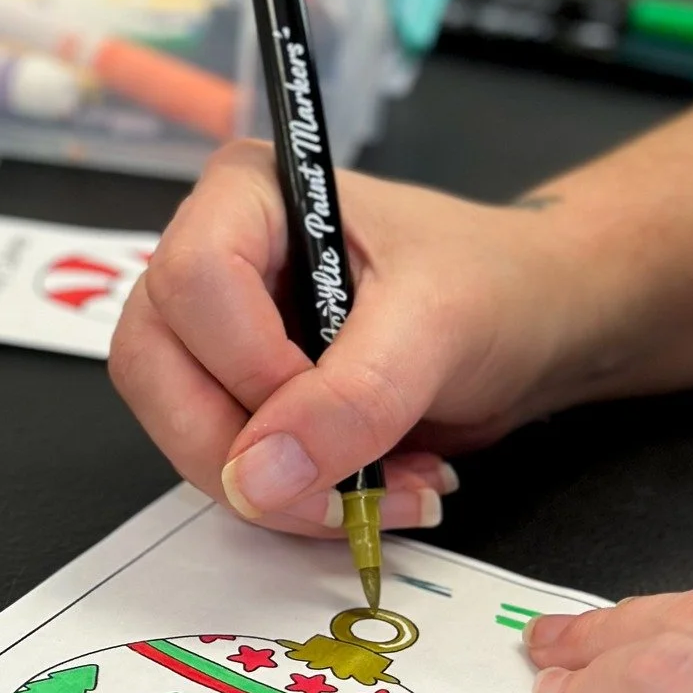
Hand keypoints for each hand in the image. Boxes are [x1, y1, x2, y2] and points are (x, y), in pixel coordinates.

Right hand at [109, 141, 592, 536]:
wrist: (536, 323)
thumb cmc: (495, 283)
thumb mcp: (437, 328)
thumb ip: (354, 396)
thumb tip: (258, 478)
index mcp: (247, 194)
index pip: (191, 283)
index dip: (248, 366)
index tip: (334, 416)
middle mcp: (211, 252)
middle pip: (156, 365)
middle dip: (247, 451)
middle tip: (349, 493)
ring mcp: (214, 329)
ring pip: (178, 426)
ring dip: (279, 489)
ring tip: (386, 490)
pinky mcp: (234, 392)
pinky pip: (222, 461)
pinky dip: (293, 499)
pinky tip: (370, 490)